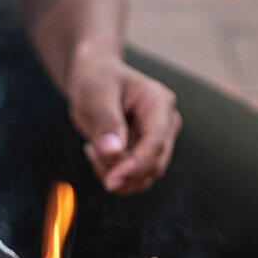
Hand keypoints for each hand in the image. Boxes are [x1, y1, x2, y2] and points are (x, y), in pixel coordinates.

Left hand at [66, 46, 181, 196]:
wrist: (94, 77)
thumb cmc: (96, 78)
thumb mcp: (95, 94)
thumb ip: (105, 123)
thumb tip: (113, 153)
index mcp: (158, 103)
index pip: (156, 143)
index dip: (135, 166)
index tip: (110, 180)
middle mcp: (166, 123)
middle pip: (153, 165)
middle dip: (121, 171)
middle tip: (91, 151)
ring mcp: (159, 140)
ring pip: (143, 177)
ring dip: (114, 174)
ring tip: (93, 148)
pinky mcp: (146, 153)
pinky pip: (133, 178)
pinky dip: (112, 174)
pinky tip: (97, 152)